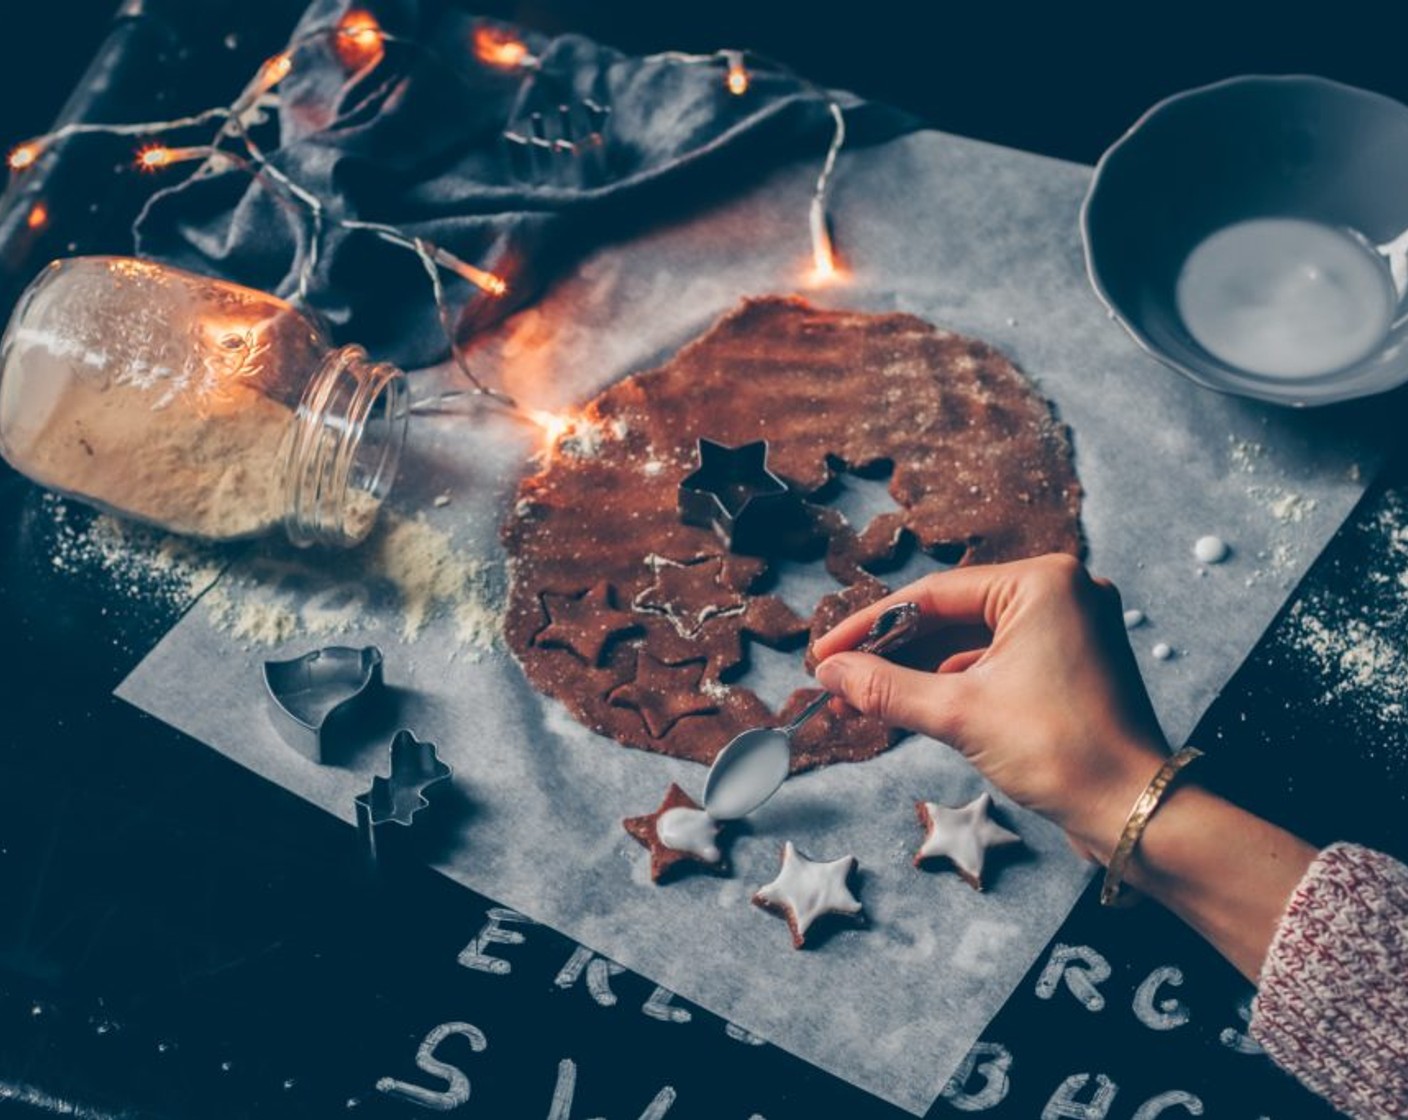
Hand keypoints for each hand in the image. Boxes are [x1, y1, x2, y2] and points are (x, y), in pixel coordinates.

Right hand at [812, 554, 1168, 859]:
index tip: (825, 653)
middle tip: (840, 675)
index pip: (933, 595)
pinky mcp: (1071, 663)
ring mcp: (1071, 628)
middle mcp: (1062, 593)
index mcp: (1043, 583)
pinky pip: (997, 659)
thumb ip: (886, 687)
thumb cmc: (1062, 753)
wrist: (1135, 812)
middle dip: (893, 649)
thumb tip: (832, 672)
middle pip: (952, 613)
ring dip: (921, 667)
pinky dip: (956, 680)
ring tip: (866, 694)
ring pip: (972, 639)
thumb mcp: (958, 714)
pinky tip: (916, 702)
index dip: (869, 626)